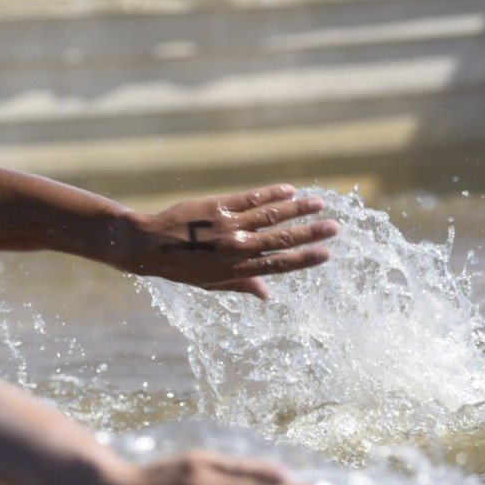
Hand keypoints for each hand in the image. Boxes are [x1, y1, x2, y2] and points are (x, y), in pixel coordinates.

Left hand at [116, 184, 337, 297]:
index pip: (278, 265)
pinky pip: (250, 198)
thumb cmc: (181, 268)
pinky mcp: (218, 206)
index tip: (326, 254)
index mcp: (236, 270)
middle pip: (281, 239)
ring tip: (318, 203)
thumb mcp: (211, 284)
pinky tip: (289, 189)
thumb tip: (268, 295)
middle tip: (334, 227)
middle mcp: (236, 248)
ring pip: (270, 215)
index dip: (303, 259)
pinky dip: (271, 193)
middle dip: (310, 233)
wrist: (150, 246)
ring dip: (297, 208)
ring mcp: (228, 226)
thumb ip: (242, 285)